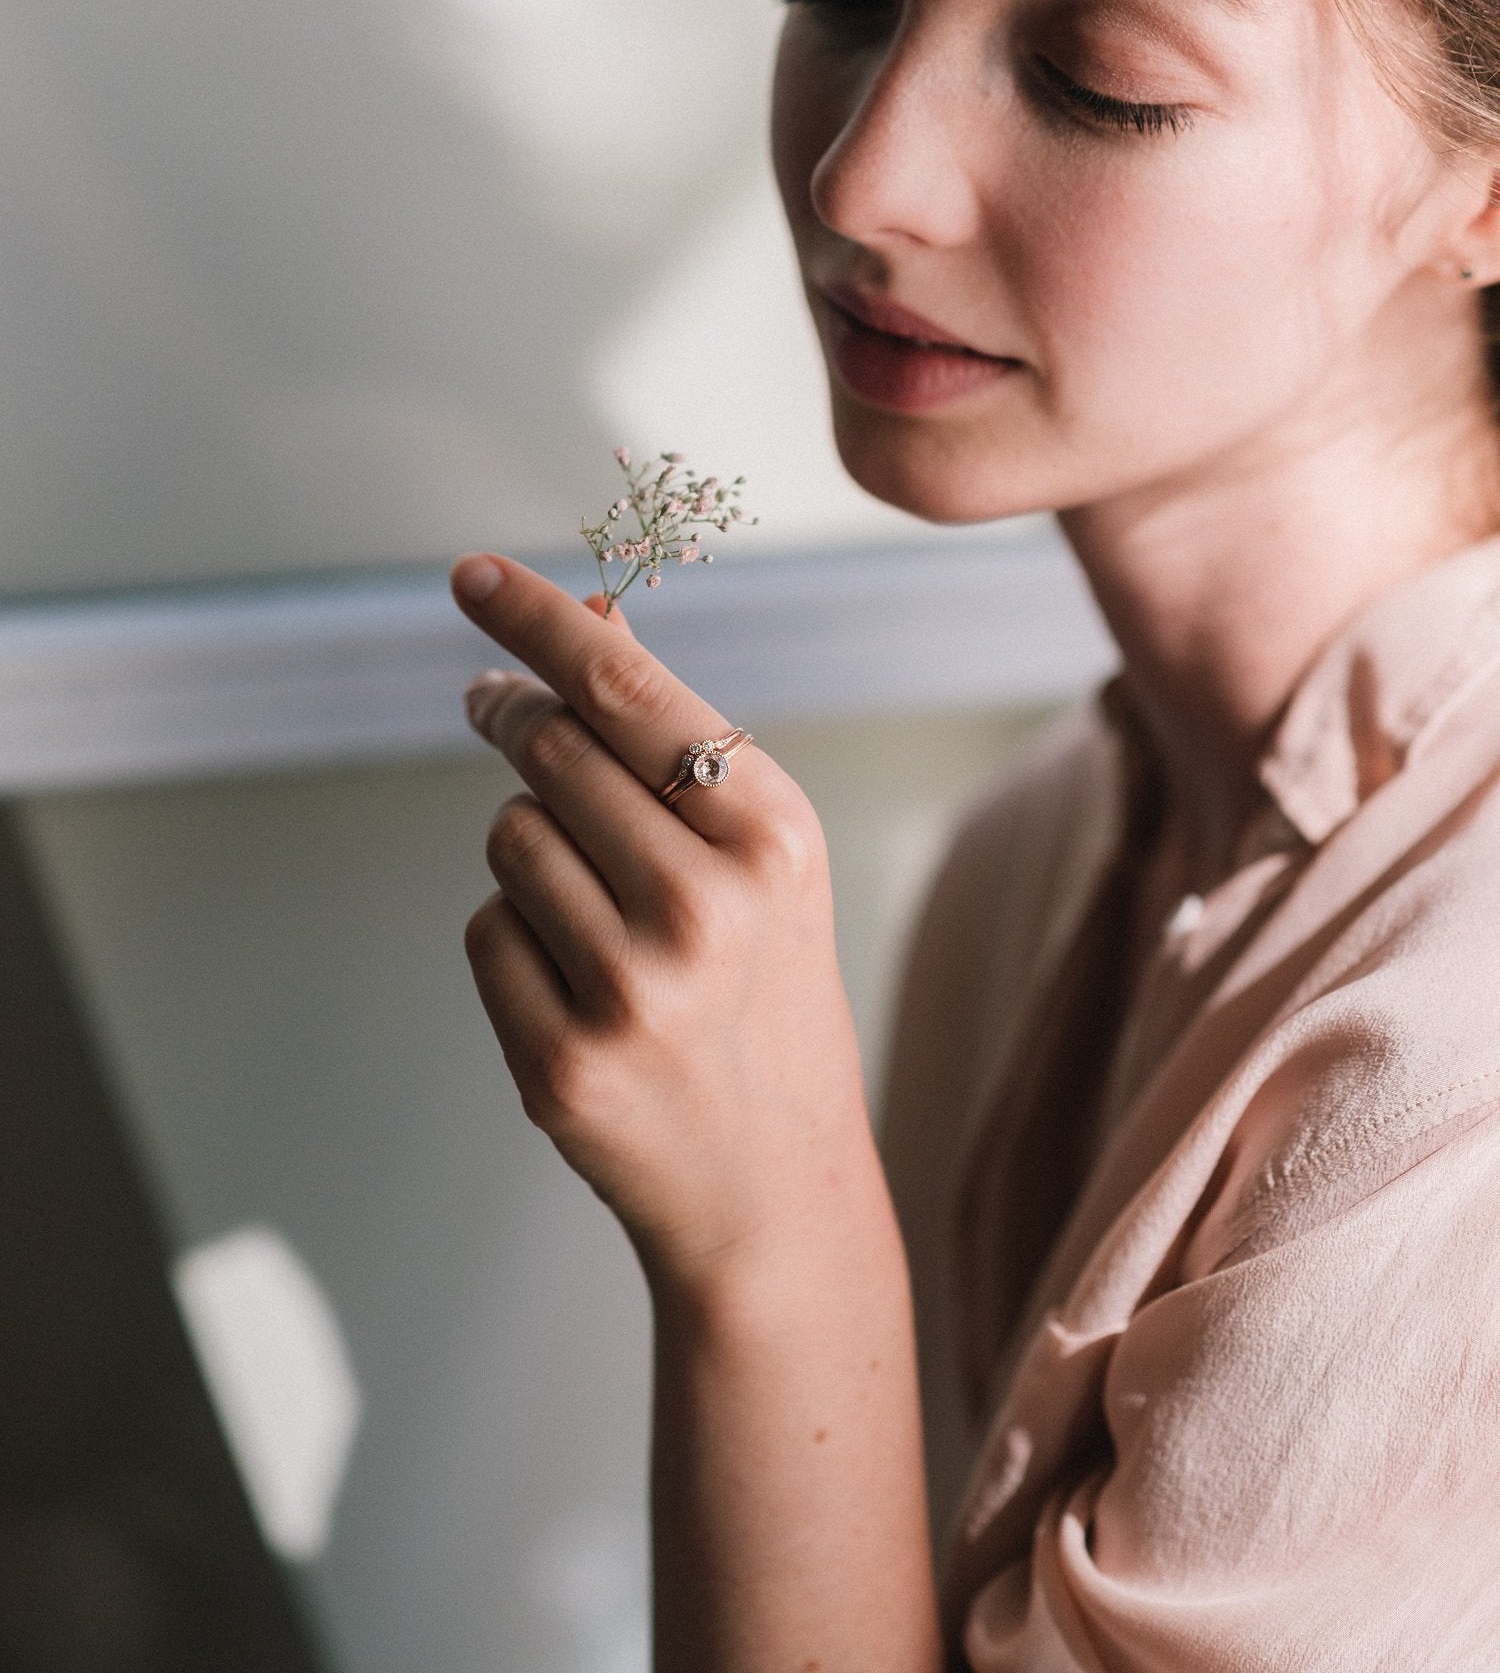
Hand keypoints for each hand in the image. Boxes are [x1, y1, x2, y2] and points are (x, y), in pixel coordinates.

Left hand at [451, 554, 878, 1298]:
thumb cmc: (764, 993)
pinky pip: (485, 932)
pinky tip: (580, 986)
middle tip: (495, 706)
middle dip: (514, 720)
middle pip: (547, 748)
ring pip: (506, 836)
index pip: (625, 688)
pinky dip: (515, 942)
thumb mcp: (759, 857)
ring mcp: (630, 990)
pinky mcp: (560, 1062)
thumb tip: (590, 618)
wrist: (776, 1188)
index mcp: (772, 833)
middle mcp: (706, 905)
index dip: (538, 618)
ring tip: (596, 908)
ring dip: (530, 850)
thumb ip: (673, 739)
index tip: (472, 573)